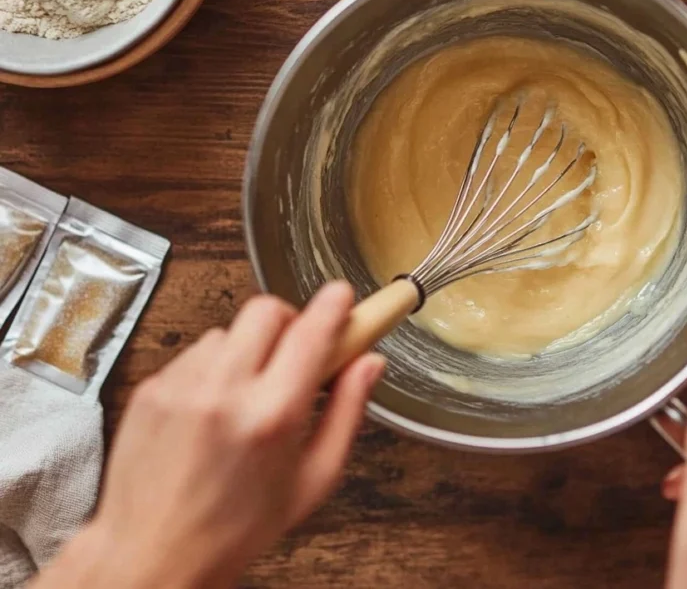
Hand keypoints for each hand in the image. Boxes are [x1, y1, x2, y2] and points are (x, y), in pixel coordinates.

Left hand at [35, 282, 383, 588]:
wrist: (152, 555)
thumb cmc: (236, 529)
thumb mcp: (313, 480)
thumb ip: (347, 413)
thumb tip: (370, 364)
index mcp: (272, 417)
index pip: (311, 333)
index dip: (333, 306)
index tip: (342, 295)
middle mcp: (224, 392)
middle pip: (266, 310)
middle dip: (290, 320)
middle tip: (295, 352)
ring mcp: (181, 387)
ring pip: (228, 330)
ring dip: (248, 348)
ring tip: (247, 393)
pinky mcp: (152, 388)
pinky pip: (195, 353)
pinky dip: (213, 368)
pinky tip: (213, 409)